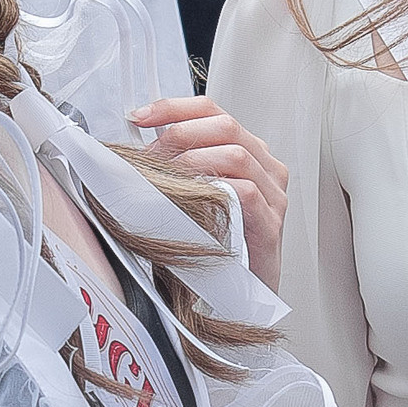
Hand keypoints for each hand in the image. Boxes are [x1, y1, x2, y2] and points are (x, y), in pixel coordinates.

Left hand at [132, 95, 288, 283]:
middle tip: (148, 156)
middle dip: (178, 134)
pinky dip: (212, 190)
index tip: (139, 116)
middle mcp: (265, 169)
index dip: (174, 107)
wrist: (236, 299)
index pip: (212, 111)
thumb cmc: (211, 248)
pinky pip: (244, 194)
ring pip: (236, 154)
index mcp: (248, 154)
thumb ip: (177, 168)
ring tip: (163, 179)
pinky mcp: (271, 225)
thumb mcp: (190, 197)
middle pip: (226, 126)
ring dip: (191, 161)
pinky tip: (188, 199)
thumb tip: (134, 149)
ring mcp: (273, 196)